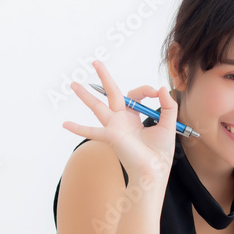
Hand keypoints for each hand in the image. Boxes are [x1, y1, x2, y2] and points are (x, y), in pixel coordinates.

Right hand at [62, 60, 177, 179]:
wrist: (154, 171)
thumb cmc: (160, 153)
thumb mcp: (169, 124)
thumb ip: (168, 105)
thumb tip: (162, 88)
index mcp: (134, 117)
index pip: (135, 95)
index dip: (146, 90)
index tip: (157, 93)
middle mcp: (121, 120)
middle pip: (111, 93)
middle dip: (104, 77)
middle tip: (96, 62)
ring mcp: (114, 127)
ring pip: (97, 107)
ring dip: (85, 95)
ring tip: (73, 84)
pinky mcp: (111, 136)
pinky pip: (91, 131)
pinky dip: (77, 128)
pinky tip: (64, 124)